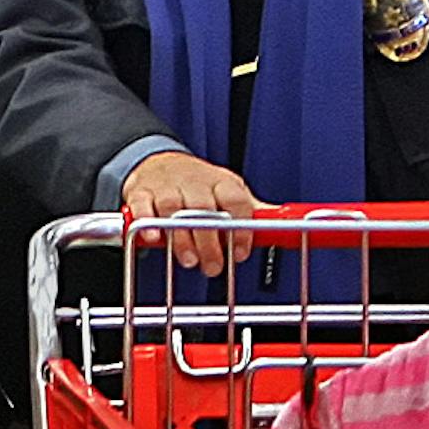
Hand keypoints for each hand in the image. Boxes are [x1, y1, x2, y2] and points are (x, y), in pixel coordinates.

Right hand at [122, 151, 262, 278]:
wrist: (159, 162)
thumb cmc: (198, 184)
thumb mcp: (228, 190)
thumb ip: (252, 210)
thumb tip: (286, 225)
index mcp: (221, 182)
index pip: (236, 201)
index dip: (240, 228)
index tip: (240, 252)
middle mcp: (195, 182)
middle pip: (204, 209)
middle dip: (210, 241)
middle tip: (213, 266)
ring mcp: (167, 186)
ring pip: (174, 210)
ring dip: (182, 237)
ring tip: (189, 260)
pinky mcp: (142, 192)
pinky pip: (143, 207)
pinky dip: (147, 223)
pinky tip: (154, 239)